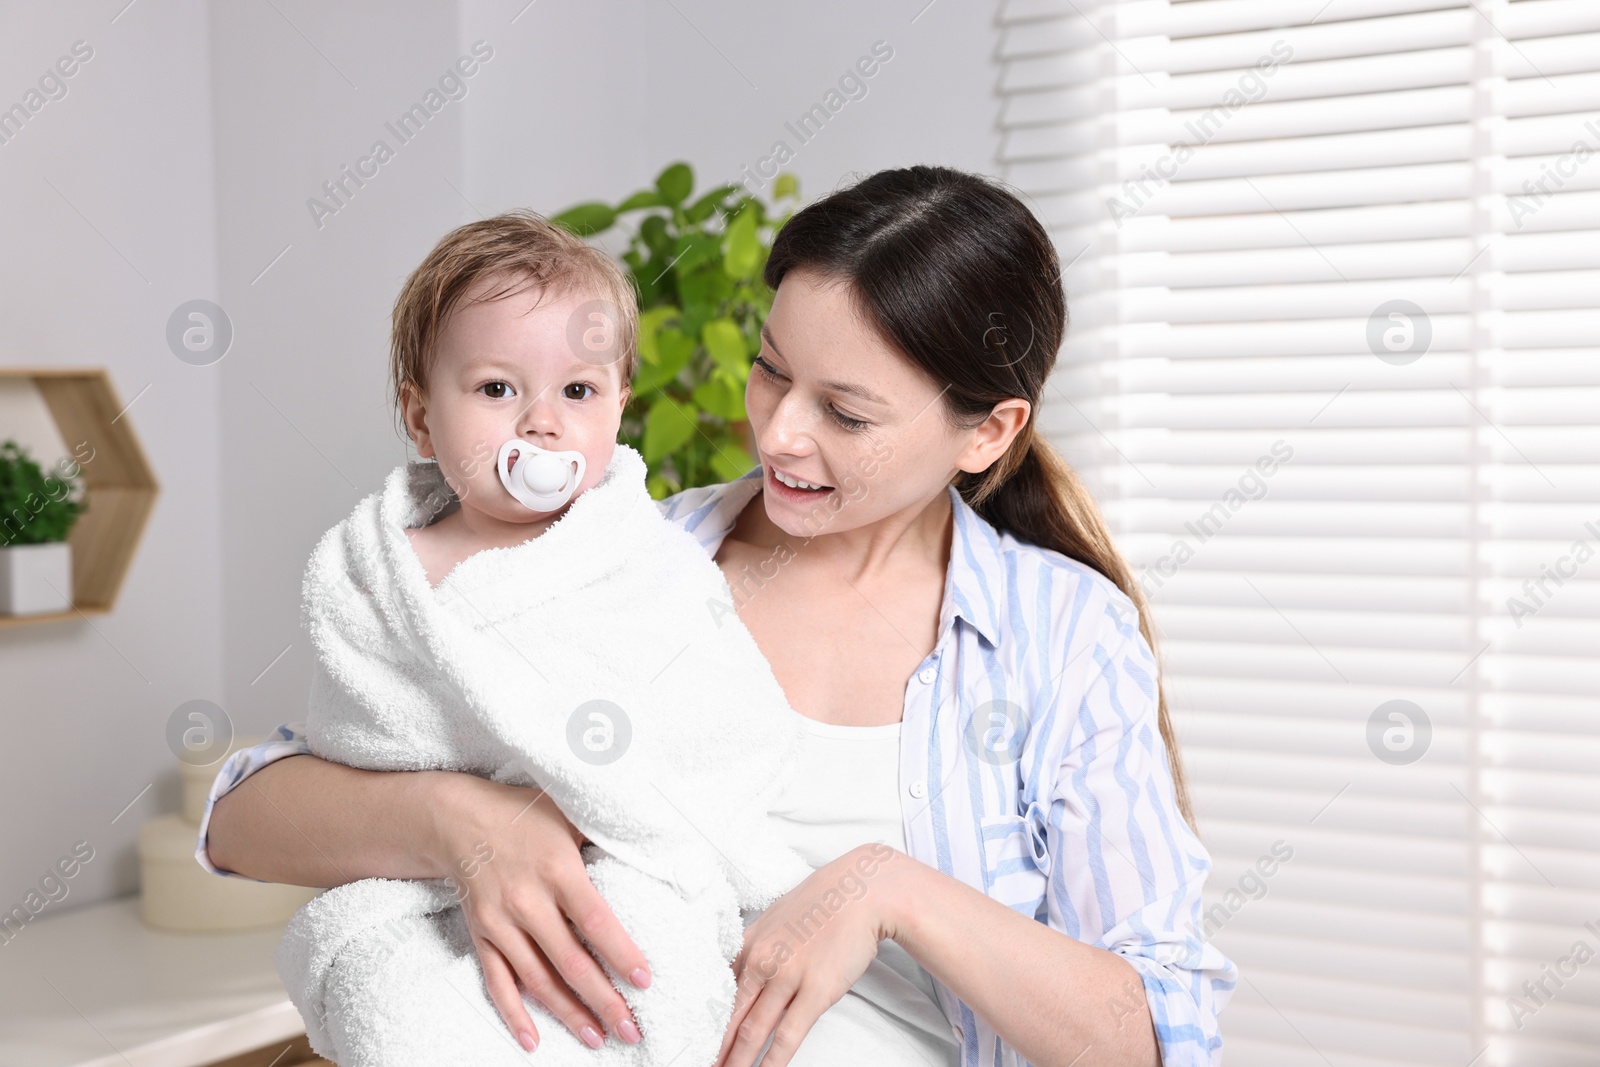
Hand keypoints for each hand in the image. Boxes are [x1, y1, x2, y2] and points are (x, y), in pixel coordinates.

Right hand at [428, 772, 651, 1052]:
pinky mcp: (480, 935)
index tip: (645, 981)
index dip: (620, 953)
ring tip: (597, 1039)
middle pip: (570, 961)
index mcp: (556, 868)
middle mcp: (526, 900)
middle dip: (603, 1000)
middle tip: (631, 1031)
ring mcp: (499, 922)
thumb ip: (606, 833)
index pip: (594, 919)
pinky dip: (514, 1013)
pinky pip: (497, 981)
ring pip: (537, 979)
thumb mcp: (568, 812)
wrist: (456, 818)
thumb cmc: (524, 813)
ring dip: (568, 1014)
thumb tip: (655, 844)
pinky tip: (533, 1041)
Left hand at [712, 843, 903, 1066]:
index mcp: (749, 943)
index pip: (717, 991)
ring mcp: (786, 977)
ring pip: (751, 1031)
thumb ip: (761, 945)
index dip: (706, 1021)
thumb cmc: (826, 902)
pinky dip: (772, 1062)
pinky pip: (788, 1036)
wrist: (863, 890)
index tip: (696, 1041)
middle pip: (728, 1016)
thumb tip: (749, 969)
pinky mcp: (815, 991)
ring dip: (735, 1062)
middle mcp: (761, 961)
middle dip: (712, 1048)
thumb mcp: (780, 917)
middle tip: (699, 1066)